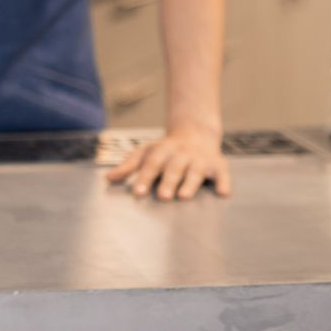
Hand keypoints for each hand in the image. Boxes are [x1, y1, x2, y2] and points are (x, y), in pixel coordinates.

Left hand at [105, 124, 231, 200]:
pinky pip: (222, 175)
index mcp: (162, 151)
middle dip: (168, 182)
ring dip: (190, 184)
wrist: (195, 133)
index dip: (144, 178)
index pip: (151, 165)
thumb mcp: (145, 153)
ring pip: (195, 172)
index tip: (136, 193)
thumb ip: (128, 166)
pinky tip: (222, 193)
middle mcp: (181, 154)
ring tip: (183, 196)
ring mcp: (200, 160)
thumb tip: (107, 179)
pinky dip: (223, 183)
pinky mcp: (219, 166)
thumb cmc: (165, 151)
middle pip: (173, 168)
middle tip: (161, 196)